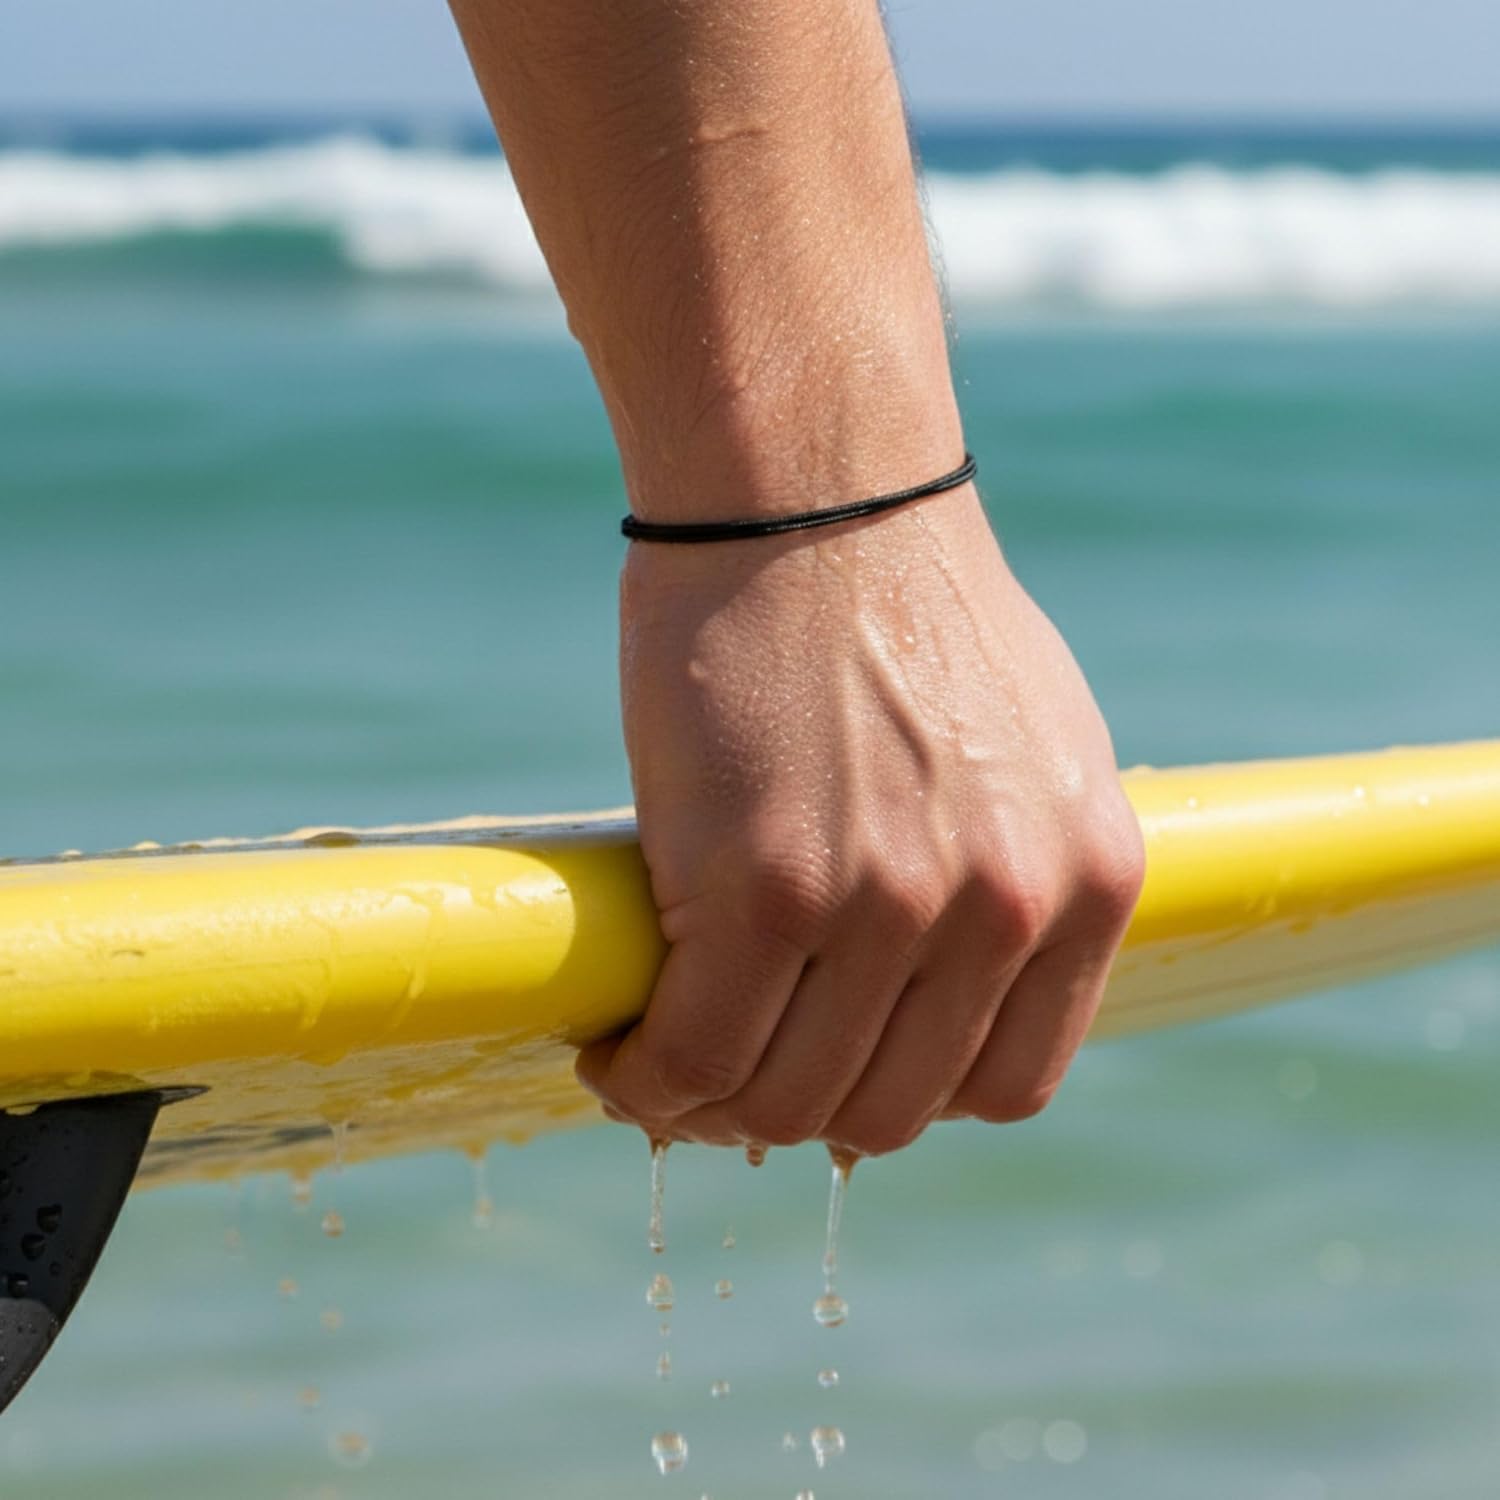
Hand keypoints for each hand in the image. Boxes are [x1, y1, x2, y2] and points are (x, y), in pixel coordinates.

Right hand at [576, 487, 1144, 1155]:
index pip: (1010, 1087)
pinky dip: (648, 1081)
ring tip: (661, 1071)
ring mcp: (889, 908)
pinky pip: (697, 1054)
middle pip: (890, 1110)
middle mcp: (1004, 910)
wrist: (811, 496)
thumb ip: (1017, 868)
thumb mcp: (1027, 745)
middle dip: (798, 1113)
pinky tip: (618, 1054)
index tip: (837, 1074)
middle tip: (728, 1075)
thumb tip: (956, 965)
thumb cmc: (902, 605)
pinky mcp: (764, 888)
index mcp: (1087, 883)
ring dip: (712, 1111)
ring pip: (787, 1102)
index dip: (908, 1098)